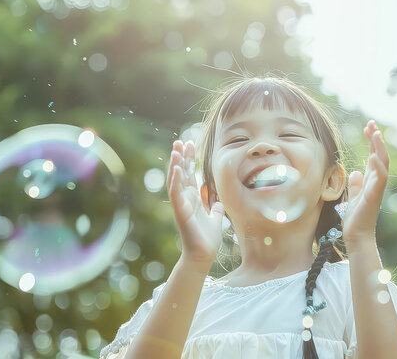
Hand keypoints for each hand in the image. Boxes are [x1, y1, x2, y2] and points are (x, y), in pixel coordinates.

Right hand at [167, 140, 224, 264]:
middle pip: (181, 174)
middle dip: (181, 157)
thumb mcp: (216, 219)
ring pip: (176, 181)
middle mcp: (185, 200)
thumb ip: (217, 210)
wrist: (203, 255)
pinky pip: (176, 194)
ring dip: (175, 165)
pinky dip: (176, 181)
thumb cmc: (207, 239)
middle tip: (180, 141)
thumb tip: (220, 203)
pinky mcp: (181, 213)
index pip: (190, 175)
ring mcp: (181, 205)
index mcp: (193, 199)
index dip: (189, 160)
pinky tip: (177, 168)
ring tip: (176, 149)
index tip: (189, 144)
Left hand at [342, 120, 389, 248]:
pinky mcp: (373, 196)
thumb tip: (356, 172)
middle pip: (380, 156)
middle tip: (371, 123)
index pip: (374, 156)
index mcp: (371, 181)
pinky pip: (379, 179)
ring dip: (379, 148)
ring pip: (382, 164)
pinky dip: (377, 167)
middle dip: (376, 139)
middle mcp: (376, 183)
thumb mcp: (352, 198)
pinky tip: (373, 155)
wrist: (357, 236)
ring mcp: (376, 189)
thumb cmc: (355, 219)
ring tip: (375, 133)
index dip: (372, 141)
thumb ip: (355, 185)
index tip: (368, 127)